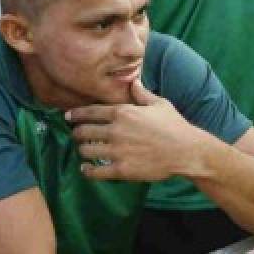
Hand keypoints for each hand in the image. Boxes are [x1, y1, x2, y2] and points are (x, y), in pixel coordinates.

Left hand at [69, 79, 206, 181]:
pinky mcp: (121, 169)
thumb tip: (133, 81)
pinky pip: (95, 172)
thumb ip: (142, 94)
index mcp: (123, 112)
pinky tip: (86, 169)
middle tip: (77, 136)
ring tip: (83, 151)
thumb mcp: (159, 104)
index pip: (90, 112)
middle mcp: (116, 130)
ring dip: (82, 151)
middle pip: (84, 132)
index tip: (67, 117)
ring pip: (86, 151)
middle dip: (77, 133)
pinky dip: (87, 171)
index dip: (76, 114)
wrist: (186, 151)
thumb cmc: (174, 126)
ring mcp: (117, 151)